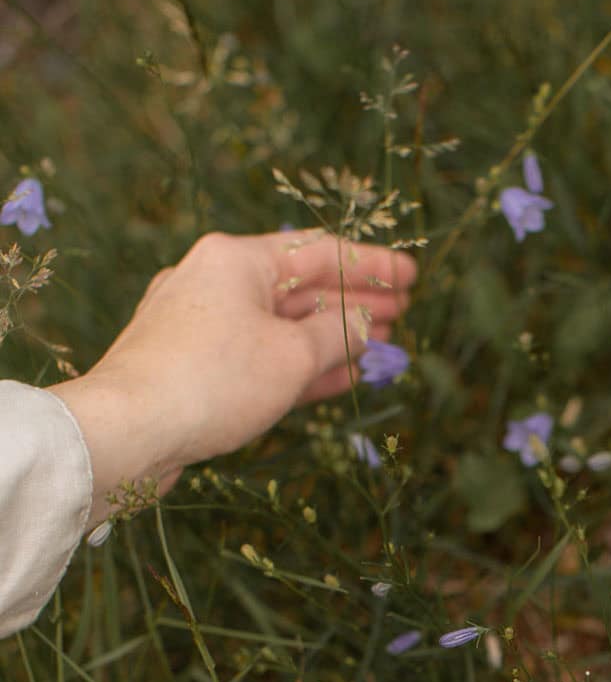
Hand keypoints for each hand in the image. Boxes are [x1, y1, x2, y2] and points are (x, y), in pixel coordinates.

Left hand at [50, 230, 416, 523]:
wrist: (128, 431)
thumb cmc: (213, 382)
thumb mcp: (292, 355)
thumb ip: (338, 334)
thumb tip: (364, 323)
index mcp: (236, 259)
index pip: (319, 251)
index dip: (372, 265)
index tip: (412, 277)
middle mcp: (212, 281)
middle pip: (298, 287)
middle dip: (352, 303)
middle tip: (401, 314)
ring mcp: (198, 324)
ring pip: (278, 325)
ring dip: (329, 338)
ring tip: (376, 348)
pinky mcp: (189, 365)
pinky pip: (256, 356)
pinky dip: (296, 365)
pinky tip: (332, 379)